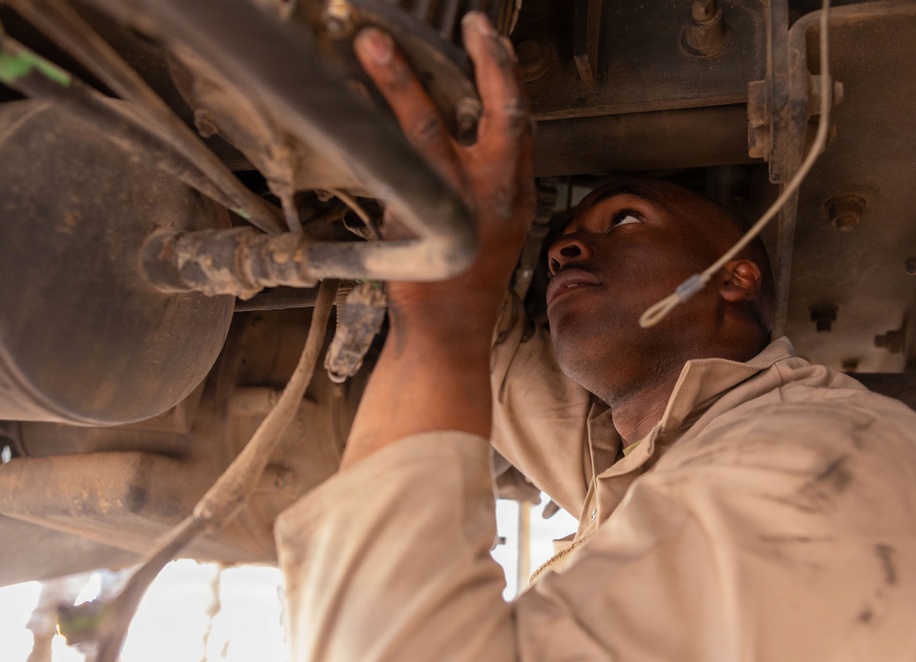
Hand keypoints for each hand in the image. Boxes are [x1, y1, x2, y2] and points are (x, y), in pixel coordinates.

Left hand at [340, 14, 534, 465]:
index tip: (484, 32)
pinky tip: (347, 104)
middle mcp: (492, 194)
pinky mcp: (414, 223)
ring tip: (371, 46)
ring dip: (397, 84)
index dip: (503, 70)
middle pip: (487, 116)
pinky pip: (387, 168)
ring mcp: (452, 207)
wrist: (449, 328)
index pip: (518, 119)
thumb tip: (468, 122)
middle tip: (452, 25)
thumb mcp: (500, 223)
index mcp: (515, 191)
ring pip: (424, 134)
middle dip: (476, 64)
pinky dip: (368, 132)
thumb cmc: (470, 275)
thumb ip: (494, 175)